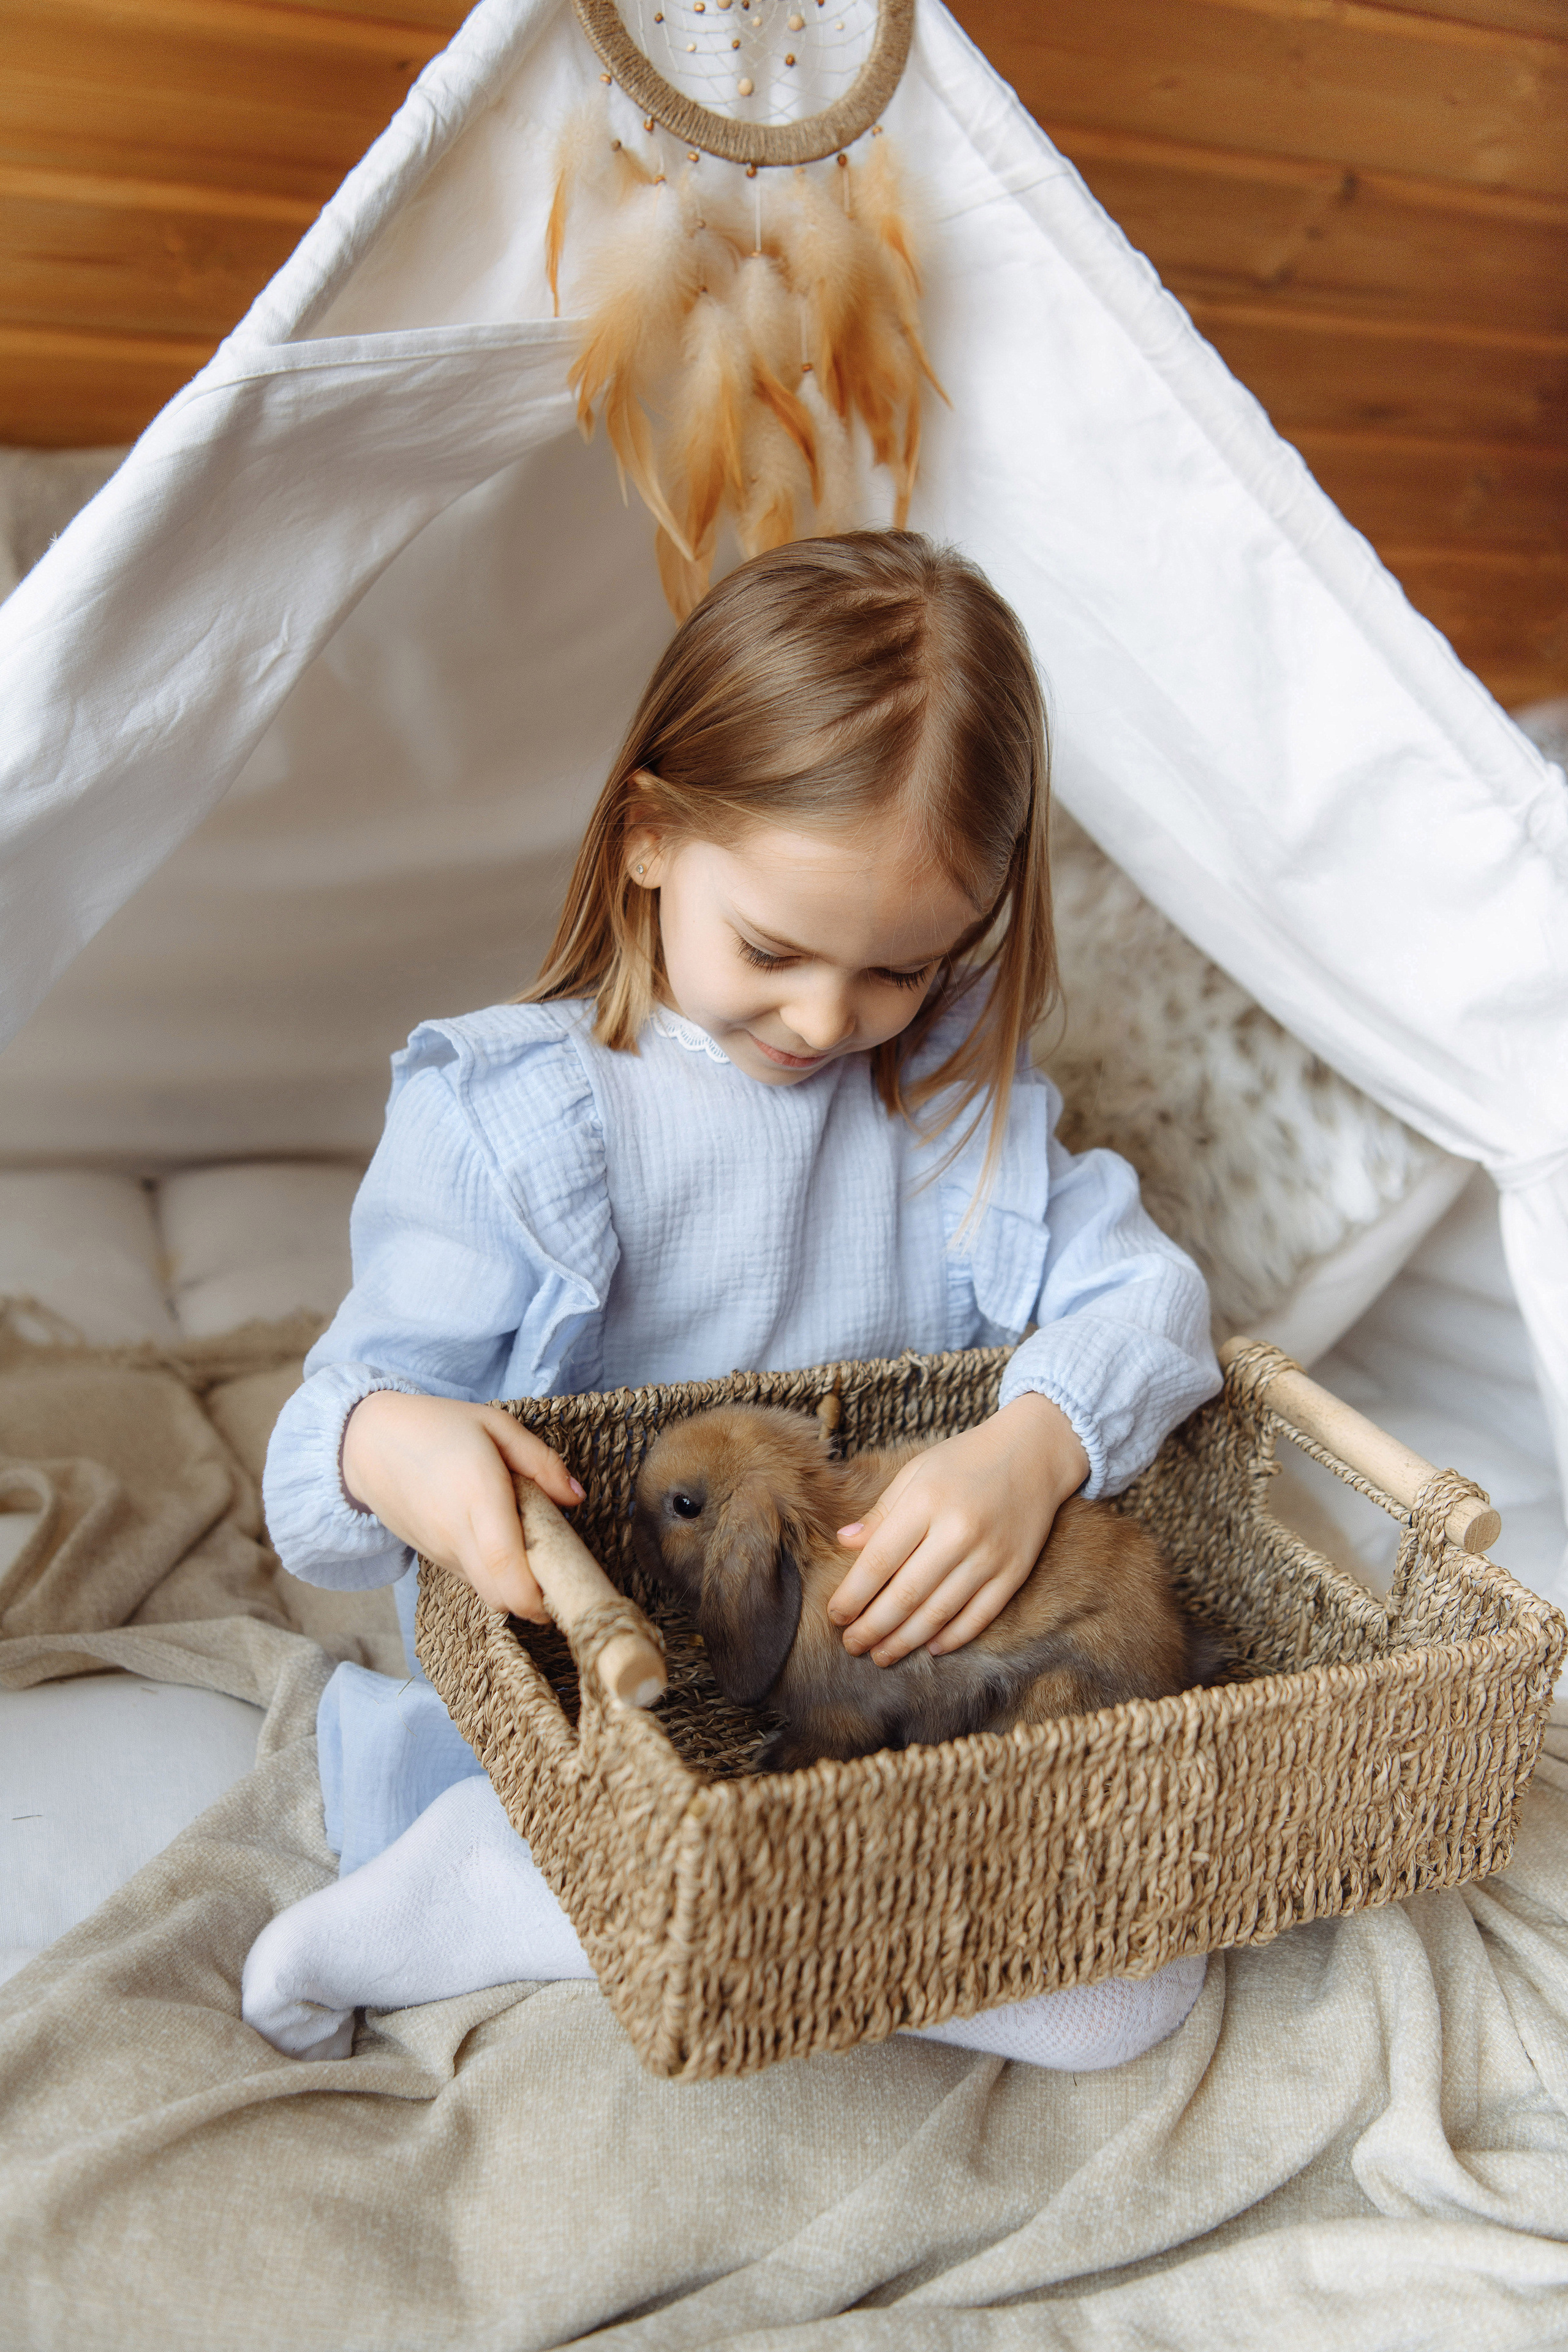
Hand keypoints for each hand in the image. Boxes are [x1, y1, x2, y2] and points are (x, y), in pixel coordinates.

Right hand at [340, 1389, 583, 1621]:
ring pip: (486, 1590)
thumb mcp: (496, 1426)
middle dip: (533, 1599)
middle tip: (557, 1572)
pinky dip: (491, 1574)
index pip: (506, 1564)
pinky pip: (469, 1577)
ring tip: (530, 1548)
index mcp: (478, 1495)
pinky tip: (498, 1542)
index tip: (561, 1594)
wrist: (367, 1442)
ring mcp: (440, 1549)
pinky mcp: (430, 1556)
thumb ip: (541, 1462)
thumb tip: (576, 1499)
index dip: (534, 1594)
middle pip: (500, 1594)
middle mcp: (456, 1532)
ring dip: (512, 1585)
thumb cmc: (437, 1427)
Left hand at [826, 1392, 1089, 1665]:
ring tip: (881, 1655)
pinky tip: (931, 1648)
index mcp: (925, 1502)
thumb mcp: (916, 1472)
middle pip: (906, 1595)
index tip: (836, 1616)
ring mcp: (989, 1556)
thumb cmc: (965, 1461)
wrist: (1034, 1452)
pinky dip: (954, 1636)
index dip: (853, 1595)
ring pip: (939, 1612)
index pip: (878, 1562)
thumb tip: (844, 1543)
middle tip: (852, 1645)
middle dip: (873, 1627)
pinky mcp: (1014, 1572)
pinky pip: (980, 1615)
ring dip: (906, 1640)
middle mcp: (958, 1532)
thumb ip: (881, 1512)